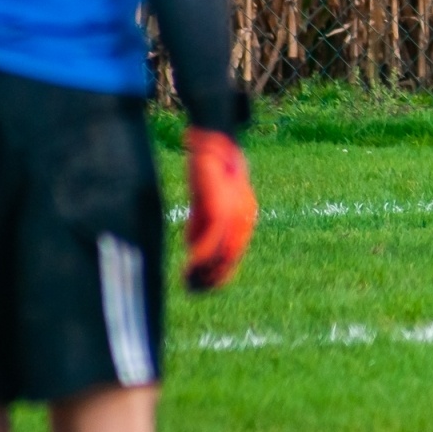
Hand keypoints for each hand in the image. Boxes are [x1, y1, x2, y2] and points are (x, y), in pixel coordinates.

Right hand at [183, 129, 256, 291]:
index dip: (221, 272)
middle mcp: (244, 217)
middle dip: (212, 277)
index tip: (204, 286)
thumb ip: (203, 222)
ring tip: (188, 284)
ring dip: (204, 272)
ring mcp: (235, 214)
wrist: (213, 140)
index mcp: (244, 214)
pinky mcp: (221, 210)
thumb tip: (193, 245)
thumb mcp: (206, 201)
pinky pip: (211, 242)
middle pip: (231, 257)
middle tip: (193, 290)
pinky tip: (187, 269)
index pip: (235, 252)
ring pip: (223, 254)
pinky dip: (200, 259)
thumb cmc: (208, 168)